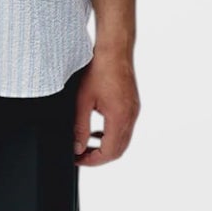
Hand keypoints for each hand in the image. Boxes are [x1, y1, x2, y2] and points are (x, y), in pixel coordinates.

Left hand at [73, 49, 139, 166]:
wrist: (114, 50)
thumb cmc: (99, 69)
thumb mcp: (83, 101)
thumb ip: (80, 128)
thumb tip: (77, 147)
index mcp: (120, 117)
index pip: (109, 152)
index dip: (92, 161)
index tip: (78, 160)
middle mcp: (130, 116)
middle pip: (118, 150)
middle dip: (99, 157)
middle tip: (80, 155)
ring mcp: (133, 111)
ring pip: (122, 140)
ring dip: (106, 146)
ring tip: (86, 144)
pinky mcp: (132, 105)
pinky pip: (125, 128)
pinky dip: (112, 135)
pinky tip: (98, 130)